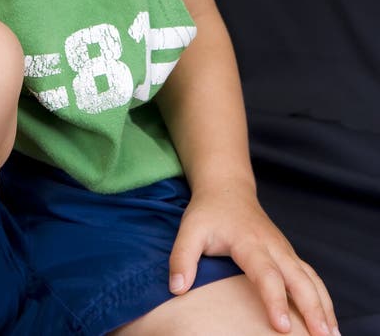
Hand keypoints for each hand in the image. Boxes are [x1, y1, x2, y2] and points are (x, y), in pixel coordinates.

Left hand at [168, 180, 339, 335]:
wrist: (227, 188)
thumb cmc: (208, 212)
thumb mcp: (189, 229)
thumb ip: (181, 257)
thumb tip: (177, 288)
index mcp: (250, 242)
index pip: (266, 274)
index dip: (274, 300)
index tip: (281, 327)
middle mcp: (273, 246)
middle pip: (299, 278)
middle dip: (313, 308)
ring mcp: (285, 250)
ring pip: (311, 278)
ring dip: (324, 306)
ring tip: (332, 335)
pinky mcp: (289, 255)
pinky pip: (311, 277)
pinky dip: (323, 298)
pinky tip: (328, 320)